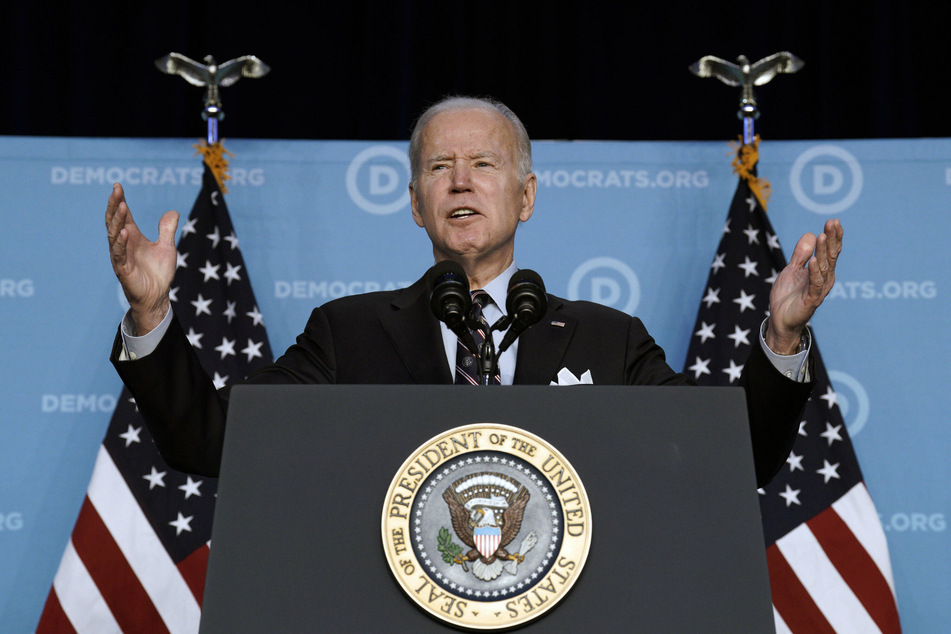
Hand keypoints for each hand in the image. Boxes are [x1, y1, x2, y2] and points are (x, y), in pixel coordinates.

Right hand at [105, 183, 178, 334]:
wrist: (157, 296)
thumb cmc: (159, 273)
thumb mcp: (167, 247)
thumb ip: (167, 230)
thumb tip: (173, 212)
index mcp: (132, 237)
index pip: (123, 216)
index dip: (120, 201)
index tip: (118, 186)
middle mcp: (123, 244)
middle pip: (115, 221)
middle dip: (115, 205)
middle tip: (116, 190)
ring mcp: (120, 256)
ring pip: (114, 235)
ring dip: (117, 220)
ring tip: (122, 206)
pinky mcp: (122, 269)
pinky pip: (118, 254)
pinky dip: (120, 243)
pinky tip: (123, 232)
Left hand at [766, 218, 842, 353]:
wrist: (780, 319)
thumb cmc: (788, 295)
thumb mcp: (792, 270)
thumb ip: (800, 254)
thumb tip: (811, 234)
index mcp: (822, 271)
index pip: (830, 251)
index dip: (833, 236)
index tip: (833, 221)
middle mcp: (825, 279)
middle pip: (830, 255)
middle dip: (831, 238)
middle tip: (832, 222)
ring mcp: (820, 289)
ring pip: (824, 267)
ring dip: (823, 251)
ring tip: (822, 235)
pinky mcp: (812, 300)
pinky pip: (815, 283)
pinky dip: (814, 271)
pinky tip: (814, 260)